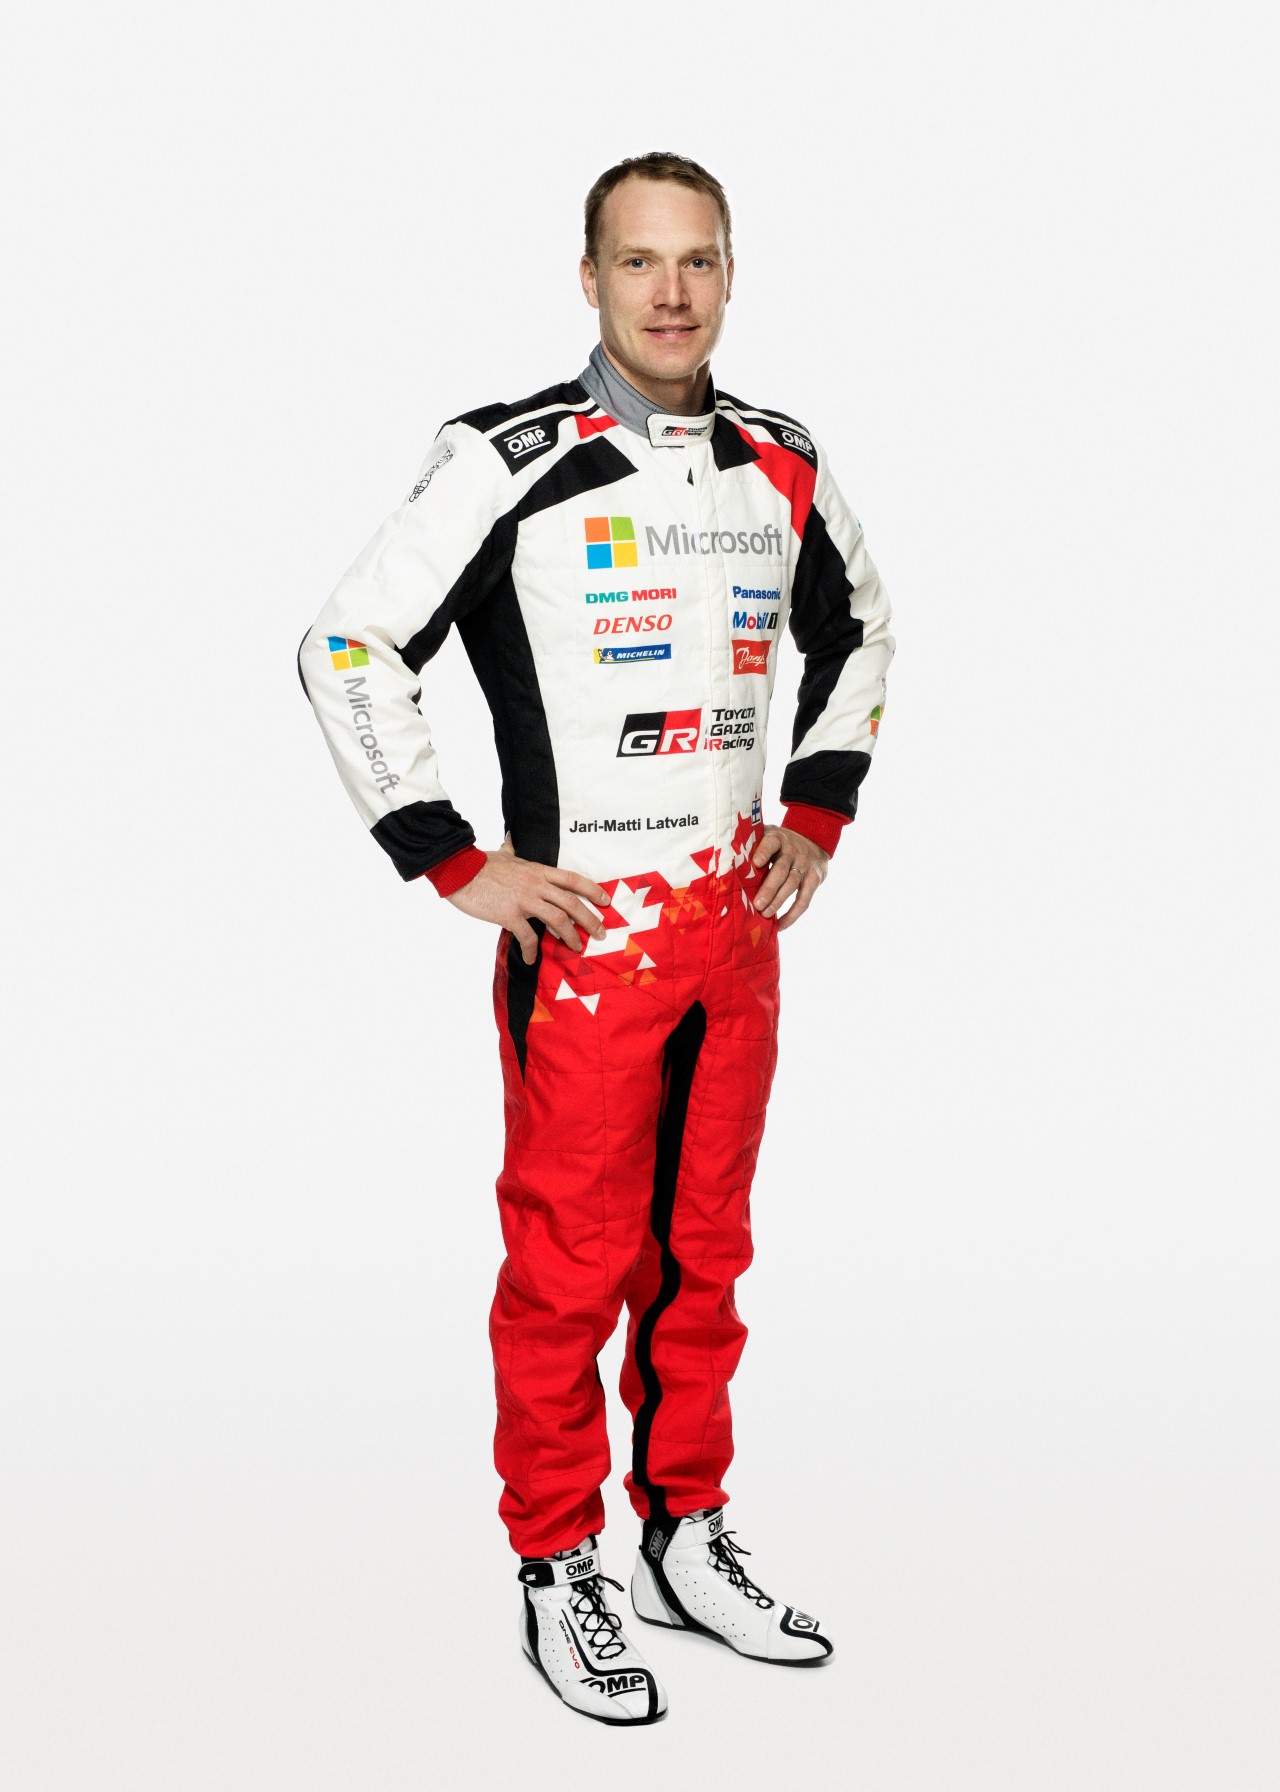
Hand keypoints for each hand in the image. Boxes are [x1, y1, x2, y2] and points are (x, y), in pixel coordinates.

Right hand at [446, 833, 608, 963]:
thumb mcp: (502, 854)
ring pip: (558, 921)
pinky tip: (531, 959)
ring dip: (570, 937)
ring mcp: (524, 900)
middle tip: (601, 933)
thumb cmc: (480, 863)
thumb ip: (511, 850)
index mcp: (538, 871)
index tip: (605, 901)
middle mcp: (536, 885)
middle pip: (572, 903)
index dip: (592, 890)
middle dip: (590, 920)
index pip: (573, 880)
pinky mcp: (509, 915)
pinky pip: (527, 937)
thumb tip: (510, 840)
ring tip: (576, 948)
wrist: (460, 871)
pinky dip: (531, 951)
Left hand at [750, 825, 828, 929]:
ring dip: (778, 901)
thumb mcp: (767, 835)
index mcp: (778, 838)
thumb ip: (751, 844)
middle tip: (757, 904)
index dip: (764, 852)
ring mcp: (805, 865)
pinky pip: (805, 899)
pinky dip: (793, 914)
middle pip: (781, 870)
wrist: (813, 838)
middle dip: (769, 888)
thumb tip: (724, 858)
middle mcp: (793, 851)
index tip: (755, 863)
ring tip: (765, 914)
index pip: (772, 843)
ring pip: (792, 885)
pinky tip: (781, 925)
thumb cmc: (779, 843)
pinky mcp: (815, 879)